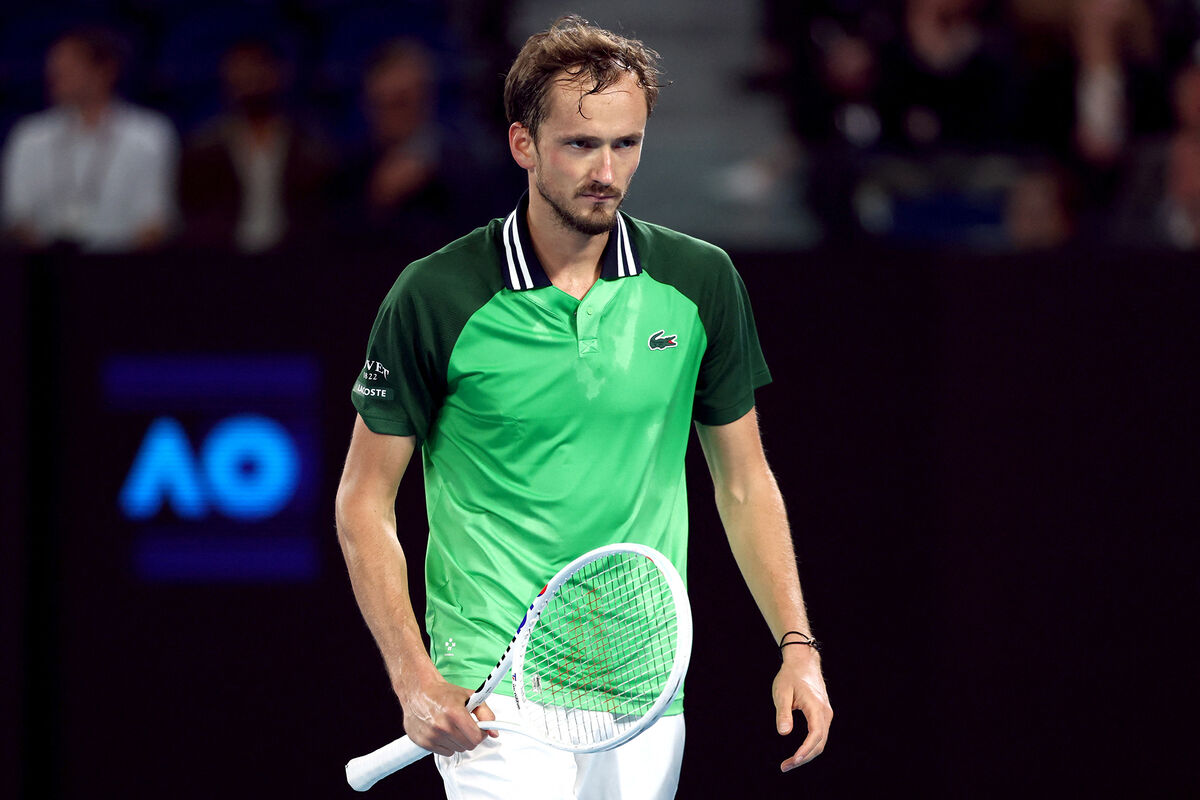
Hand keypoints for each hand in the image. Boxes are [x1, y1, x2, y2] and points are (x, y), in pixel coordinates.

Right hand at [394, 672, 497, 756]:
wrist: (418, 691)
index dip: (481, 734)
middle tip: (465, 726)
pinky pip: (445, 752)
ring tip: (452, 726)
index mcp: (454, 713)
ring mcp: (431, 735)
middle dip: (470, 737)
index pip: (476, 738)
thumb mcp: (469, 696)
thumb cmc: (443, 693)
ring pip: (457, 750)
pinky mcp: (423, 742)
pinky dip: (447, 744)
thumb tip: (494, 732)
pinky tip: (443, 731)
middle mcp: (442, 725)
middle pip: (468, 746)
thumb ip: (486, 713)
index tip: (479, 729)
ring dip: (458, 740)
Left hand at [773, 649, 831, 771]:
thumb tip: (783, 733)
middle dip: (803, 758)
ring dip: (807, 754)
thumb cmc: (790, 676)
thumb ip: (783, 713)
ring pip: (820, 741)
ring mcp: (825, 714)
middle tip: (785, 767)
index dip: (805, 750)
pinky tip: (798, 753)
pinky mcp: (822, 715)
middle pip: (819, 742)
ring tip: (789, 763)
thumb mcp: (782, 692)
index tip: (792, 761)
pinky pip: (819, 735)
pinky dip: (810, 746)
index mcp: (816, 706)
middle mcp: (825, 712)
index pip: (815, 735)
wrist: (803, 662)